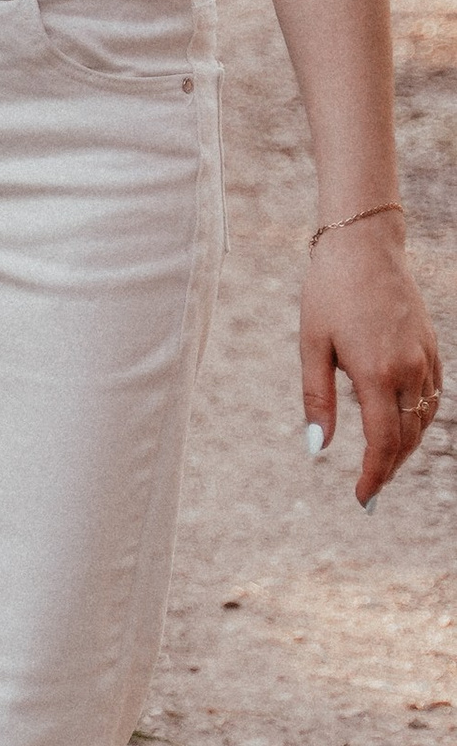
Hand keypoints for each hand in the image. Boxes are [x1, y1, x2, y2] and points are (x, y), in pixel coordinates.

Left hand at [301, 216, 440, 505]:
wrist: (364, 246)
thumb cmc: (328, 293)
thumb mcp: (312, 346)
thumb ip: (317, 400)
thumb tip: (317, 449)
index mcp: (377, 374)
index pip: (382, 442)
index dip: (374, 475)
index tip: (362, 498)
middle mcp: (409, 370)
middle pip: (407, 437)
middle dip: (389, 467)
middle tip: (369, 489)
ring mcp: (426, 358)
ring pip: (424, 419)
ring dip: (406, 446)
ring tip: (383, 464)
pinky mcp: (432, 346)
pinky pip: (433, 395)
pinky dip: (420, 419)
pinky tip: (404, 426)